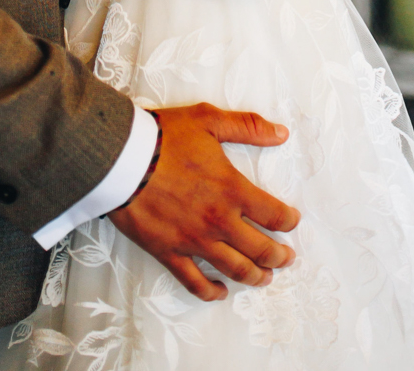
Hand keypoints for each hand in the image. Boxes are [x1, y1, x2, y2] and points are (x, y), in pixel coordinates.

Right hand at [109, 104, 299, 301]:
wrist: (121, 158)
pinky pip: (195, 282)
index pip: (273, 214)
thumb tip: (281, 133)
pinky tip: (221, 292)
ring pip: (234, 269)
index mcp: (232, 189)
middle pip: (260, 249)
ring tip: (264, 278)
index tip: (292, 221)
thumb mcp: (209, 120)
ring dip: (255, 277)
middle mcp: (218, 221)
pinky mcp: (170, 253)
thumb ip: (247, 126)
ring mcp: (194, 241)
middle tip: (287, 258)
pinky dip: (211, 292)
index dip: (288, 220)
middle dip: (279, 256)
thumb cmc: (164, 137)